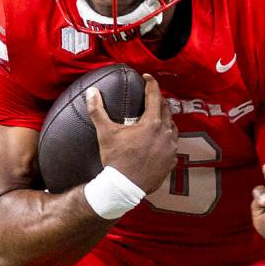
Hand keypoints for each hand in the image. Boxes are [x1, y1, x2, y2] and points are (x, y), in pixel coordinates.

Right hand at [88, 74, 177, 192]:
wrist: (124, 188)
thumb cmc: (115, 159)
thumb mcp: (105, 133)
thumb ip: (98, 110)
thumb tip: (91, 92)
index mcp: (152, 123)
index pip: (155, 96)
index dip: (151, 84)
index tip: (147, 78)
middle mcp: (166, 134)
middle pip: (167, 110)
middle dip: (159, 101)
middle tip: (152, 97)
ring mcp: (171, 148)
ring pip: (173, 128)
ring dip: (166, 120)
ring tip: (158, 118)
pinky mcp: (172, 161)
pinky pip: (172, 146)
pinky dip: (167, 140)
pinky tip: (160, 141)